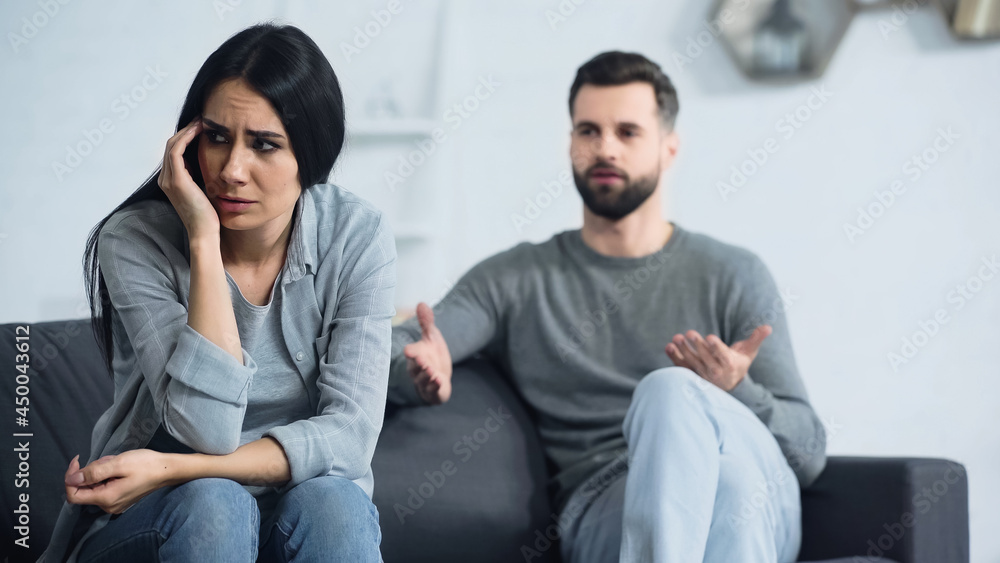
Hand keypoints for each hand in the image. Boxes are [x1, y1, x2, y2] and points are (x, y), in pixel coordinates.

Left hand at [65, 450, 172, 513]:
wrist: (167, 470)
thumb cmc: (146, 465)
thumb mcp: (118, 463)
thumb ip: (93, 472)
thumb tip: (71, 478)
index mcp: (106, 498)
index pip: (73, 495)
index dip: (70, 477)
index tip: (78, 460)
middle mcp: (108, 506)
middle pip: (85, 489)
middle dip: (91, 471)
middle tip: (108, 460)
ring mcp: (114, 504)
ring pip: (94, 487)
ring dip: (100, 472)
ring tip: (117, 462)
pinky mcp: (119, 500)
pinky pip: (104, 488)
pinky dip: (107, 476)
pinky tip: (120, 468)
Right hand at [157, 118, 218, 240]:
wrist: (206, 233)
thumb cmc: (209, 215)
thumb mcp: (206, 190)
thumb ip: (203, 176)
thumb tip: (214, 161)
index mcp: (171, 181)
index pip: (174, 152)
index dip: (186, 137)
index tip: (202, 127)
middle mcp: (165, 179)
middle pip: (171, 145)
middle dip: (186, 130)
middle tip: (202, 119)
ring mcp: (168, 179)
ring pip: (172, 145)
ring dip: (187, 130)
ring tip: (202, 121)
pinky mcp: (176, 181)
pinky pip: (177, 151)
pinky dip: (187, 137)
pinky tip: (200, 131)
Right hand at [404, 302, 452, 403]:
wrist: (439, 377)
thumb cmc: (432, 356)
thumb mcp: (432, 337)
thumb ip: (426, 323)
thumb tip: (421, 303)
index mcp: (417, 355)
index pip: (411, 353)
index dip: (411, 352)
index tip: (408, 350)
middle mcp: (418, 369)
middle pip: (415, 367)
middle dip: (419, 365)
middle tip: (423, 361)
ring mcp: (425, 381)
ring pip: (423, 379)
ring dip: (427, 376)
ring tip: (432, 372)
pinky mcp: (433, 391)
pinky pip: (432, 390)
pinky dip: (434, 386)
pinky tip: (439, 381)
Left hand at [664, 325, 771, 390]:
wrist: (728, 384)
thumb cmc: (738, 363)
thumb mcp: (749, 352)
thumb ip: (756, 338)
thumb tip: (768, 326)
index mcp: (730, 364)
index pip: (722, 355)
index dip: (716, 347)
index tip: (710, 337)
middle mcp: (715, 371)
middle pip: (705, 358)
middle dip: (697, 346)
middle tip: (689, 333)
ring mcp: (702, 374)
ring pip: (692, 362)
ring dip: (683, 350)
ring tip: (677, 338)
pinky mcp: (692, 374)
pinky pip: (681, 366)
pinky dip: (674, 358)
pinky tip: (669, 346)